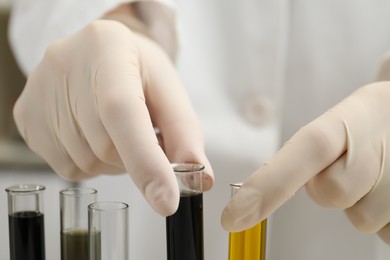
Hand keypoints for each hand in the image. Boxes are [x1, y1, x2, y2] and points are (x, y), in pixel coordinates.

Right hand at [13, 20, 212, 215]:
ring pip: (86, 162)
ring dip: (112, 160)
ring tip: (115, 129)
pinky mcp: (26, 115)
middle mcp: (64, 65)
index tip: (167, 201)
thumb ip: (185, 134)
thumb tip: (200, 180)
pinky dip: (90, 161)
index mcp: (108, 48)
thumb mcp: (168, 91)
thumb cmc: (139, 71)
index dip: (145, 161)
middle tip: (141, 134)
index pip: (123, 112)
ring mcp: (39, 91)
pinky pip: (66, 167)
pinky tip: (93, 135)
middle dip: (133, 157)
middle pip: (106, 146)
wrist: (100, 54)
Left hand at [221, 82, 389, 243]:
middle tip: (353, 159)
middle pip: (329, 194)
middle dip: (331, 184)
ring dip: (362, 200)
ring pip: (359, 217)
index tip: (233, 218)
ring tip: (382, 169)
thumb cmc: (374, 120)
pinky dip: (385, 214)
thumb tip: (263, 191)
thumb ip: (307, 152)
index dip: (269, 186)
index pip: (307, 150)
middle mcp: (377, 147)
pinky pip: (384, 230)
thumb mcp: (345, 117)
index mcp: (349, 119)